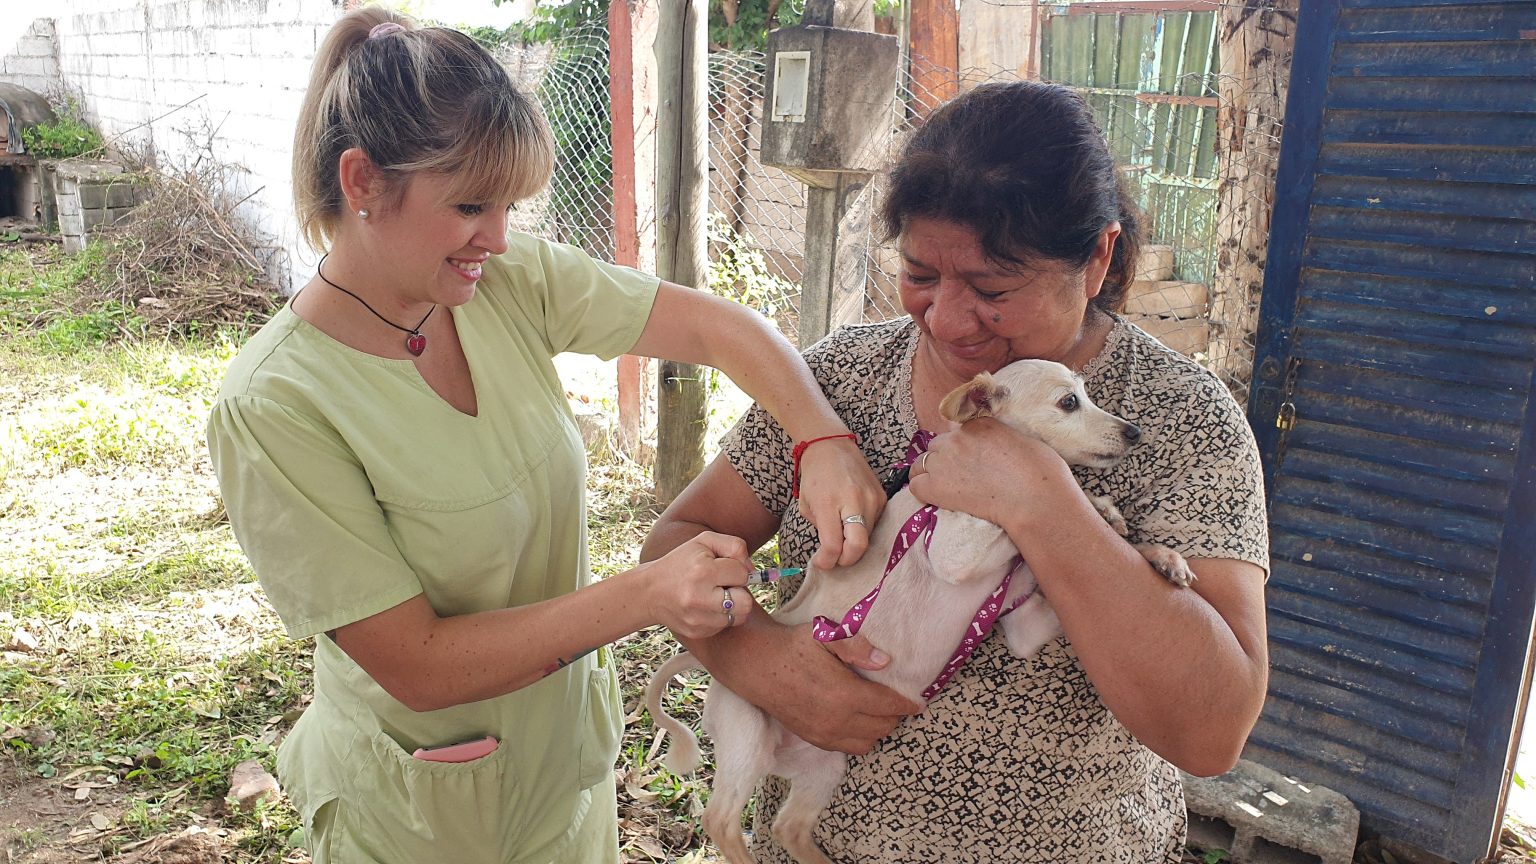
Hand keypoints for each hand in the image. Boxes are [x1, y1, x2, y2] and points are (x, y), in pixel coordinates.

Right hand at [639, 532, 751, 639]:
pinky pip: (725, 626)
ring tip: (715, 595)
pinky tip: (706, 606)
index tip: (722, 568)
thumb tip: (753, 570)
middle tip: (724, 585)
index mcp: (702, 571)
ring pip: (739, 616)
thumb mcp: (704, 542)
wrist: (649, 591)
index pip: (742, 573)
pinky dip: (720, 616)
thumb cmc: (681, 562)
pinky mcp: (697, 632)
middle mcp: (699, 597)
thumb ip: (735, 546)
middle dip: (739, 591)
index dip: (736, 569)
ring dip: (732, 605)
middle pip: (746, 602)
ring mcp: (698, 618)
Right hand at [769, 623, 920, 753]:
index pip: (889, 706)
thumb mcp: (825, 635)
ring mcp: (824, 733)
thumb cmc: (793, 646)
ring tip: (878, 713)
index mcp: (845, 694)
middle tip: (896, 702)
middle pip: (883, 727)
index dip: (908, 705)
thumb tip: (885, 662)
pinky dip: (859, 739)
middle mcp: (837, 720)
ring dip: (878, 730)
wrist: (756, 665)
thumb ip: (857, 648)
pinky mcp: (813, 738)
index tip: (918, 702)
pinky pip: (847, 748)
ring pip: (867, 743)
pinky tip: (857, 722)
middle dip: (895, 716)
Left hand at [796, 437, 887, 569]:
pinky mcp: (882, 497)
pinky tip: (852, 522)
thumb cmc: (815, 476)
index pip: (833, 545)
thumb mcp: (806, 505)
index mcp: (829, 503)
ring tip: (842, 535)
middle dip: (847, 560)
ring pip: (868, 537)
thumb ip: (820, 529)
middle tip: (836, 559)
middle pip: (859, 546)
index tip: (822, 563)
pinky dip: (863, 529)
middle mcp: (854, 501)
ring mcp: (872, 499)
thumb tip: (832, 551)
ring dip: (854, 543)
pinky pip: (875, 524)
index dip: (827, 561)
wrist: (832, 446)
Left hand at [908, 419, 1070, 527]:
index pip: (955, 428)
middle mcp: (957, 437)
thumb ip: (1000, 437)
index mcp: (979, 422)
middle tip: (963, 476)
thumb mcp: (1023, 441)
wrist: (1035, 498)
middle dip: (946, 458)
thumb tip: (996, 446)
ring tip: (951, 488)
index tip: (971, 458)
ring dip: (932, 472)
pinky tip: (939, 498)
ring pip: (923, 462)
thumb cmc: (1042, 473)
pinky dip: (924, 490)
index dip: (961, 445)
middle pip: (938, 445)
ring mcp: (944, 460)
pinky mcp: (935, 485)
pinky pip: (916, 485)